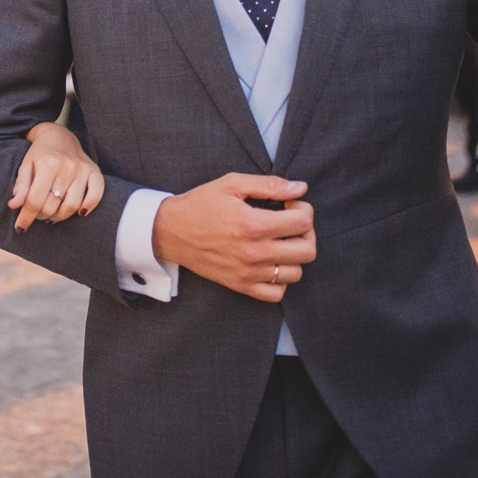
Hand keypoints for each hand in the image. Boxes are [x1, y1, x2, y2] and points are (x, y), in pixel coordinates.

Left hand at [8, 121, 104, 230]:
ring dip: (59, 216)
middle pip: (52, 206)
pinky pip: (95, 196)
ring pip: (72, 206)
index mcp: (47, 164)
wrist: (59, 136)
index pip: (34, 200)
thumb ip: (20, 186)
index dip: (26, 217)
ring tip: (51, 214)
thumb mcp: (26, 165)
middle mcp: (67, 166)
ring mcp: (82, 170)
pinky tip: (78, 212)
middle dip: (41, 216)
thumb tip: (14, 205)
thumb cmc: (40, 154)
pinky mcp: (95, 172)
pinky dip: (87, 207)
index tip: (20, 227)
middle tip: (37, 215)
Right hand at [150, 173, 313, 303]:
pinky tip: (271, 262)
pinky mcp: (240, 285)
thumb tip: (301, 188)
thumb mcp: (232, 184)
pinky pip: (276, 294)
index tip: (290, 205)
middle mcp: (254, 252)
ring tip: (280, 242)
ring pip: (296, 273)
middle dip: (306, 232)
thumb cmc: (201, 203)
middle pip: (307, 251)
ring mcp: (248, 272)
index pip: (303, 222)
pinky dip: (280, 280)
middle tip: (291, 223)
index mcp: (254, 224)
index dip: (303, 209)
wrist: (170, 230)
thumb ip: (269, 185)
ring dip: (294, 256)